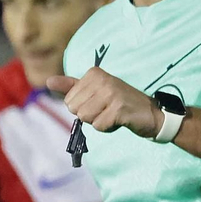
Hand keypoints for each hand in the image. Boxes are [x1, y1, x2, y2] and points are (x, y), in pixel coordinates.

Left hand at [47, 68, 161, 138]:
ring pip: (85, 118)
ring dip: (99, 121)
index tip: (101, 102)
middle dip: (90, 115)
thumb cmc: (121, 103)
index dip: (84, 107)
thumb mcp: (95, 91)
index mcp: (94, 73)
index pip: (69, 100)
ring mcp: (111, 93)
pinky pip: (99, 126)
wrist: (151, 114)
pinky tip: (120, 120)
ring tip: (114, 114)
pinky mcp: (119, 109)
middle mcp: (102, 79)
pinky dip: (109, 128)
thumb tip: (48, 81)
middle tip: (108, 109)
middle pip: (75, 109)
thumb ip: (71, 87)